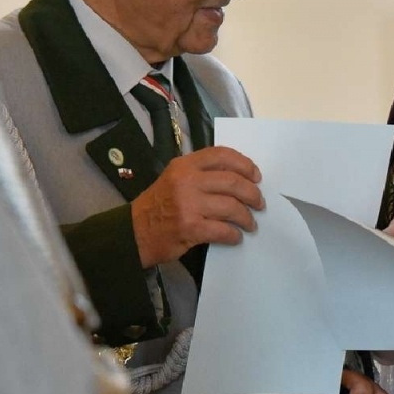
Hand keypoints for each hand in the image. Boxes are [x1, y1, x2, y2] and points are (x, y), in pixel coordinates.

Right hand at [131, 146, 263, 266]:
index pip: (221, 156)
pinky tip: (236, 237)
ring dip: (247, 217)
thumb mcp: (175, 179)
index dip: (244, 164)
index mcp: (185, 165)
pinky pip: (223, 230)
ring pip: (232, 207)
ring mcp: (188, 204)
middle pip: (233, 182)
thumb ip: (201, 174)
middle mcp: (187, 181)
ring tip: (250, 224)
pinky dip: (234, 235)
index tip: (256, 176)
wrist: (134, 232)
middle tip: (259, 203)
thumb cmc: (158, 206)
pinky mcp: (190, 227)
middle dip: (252, 194)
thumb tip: (238, 180)